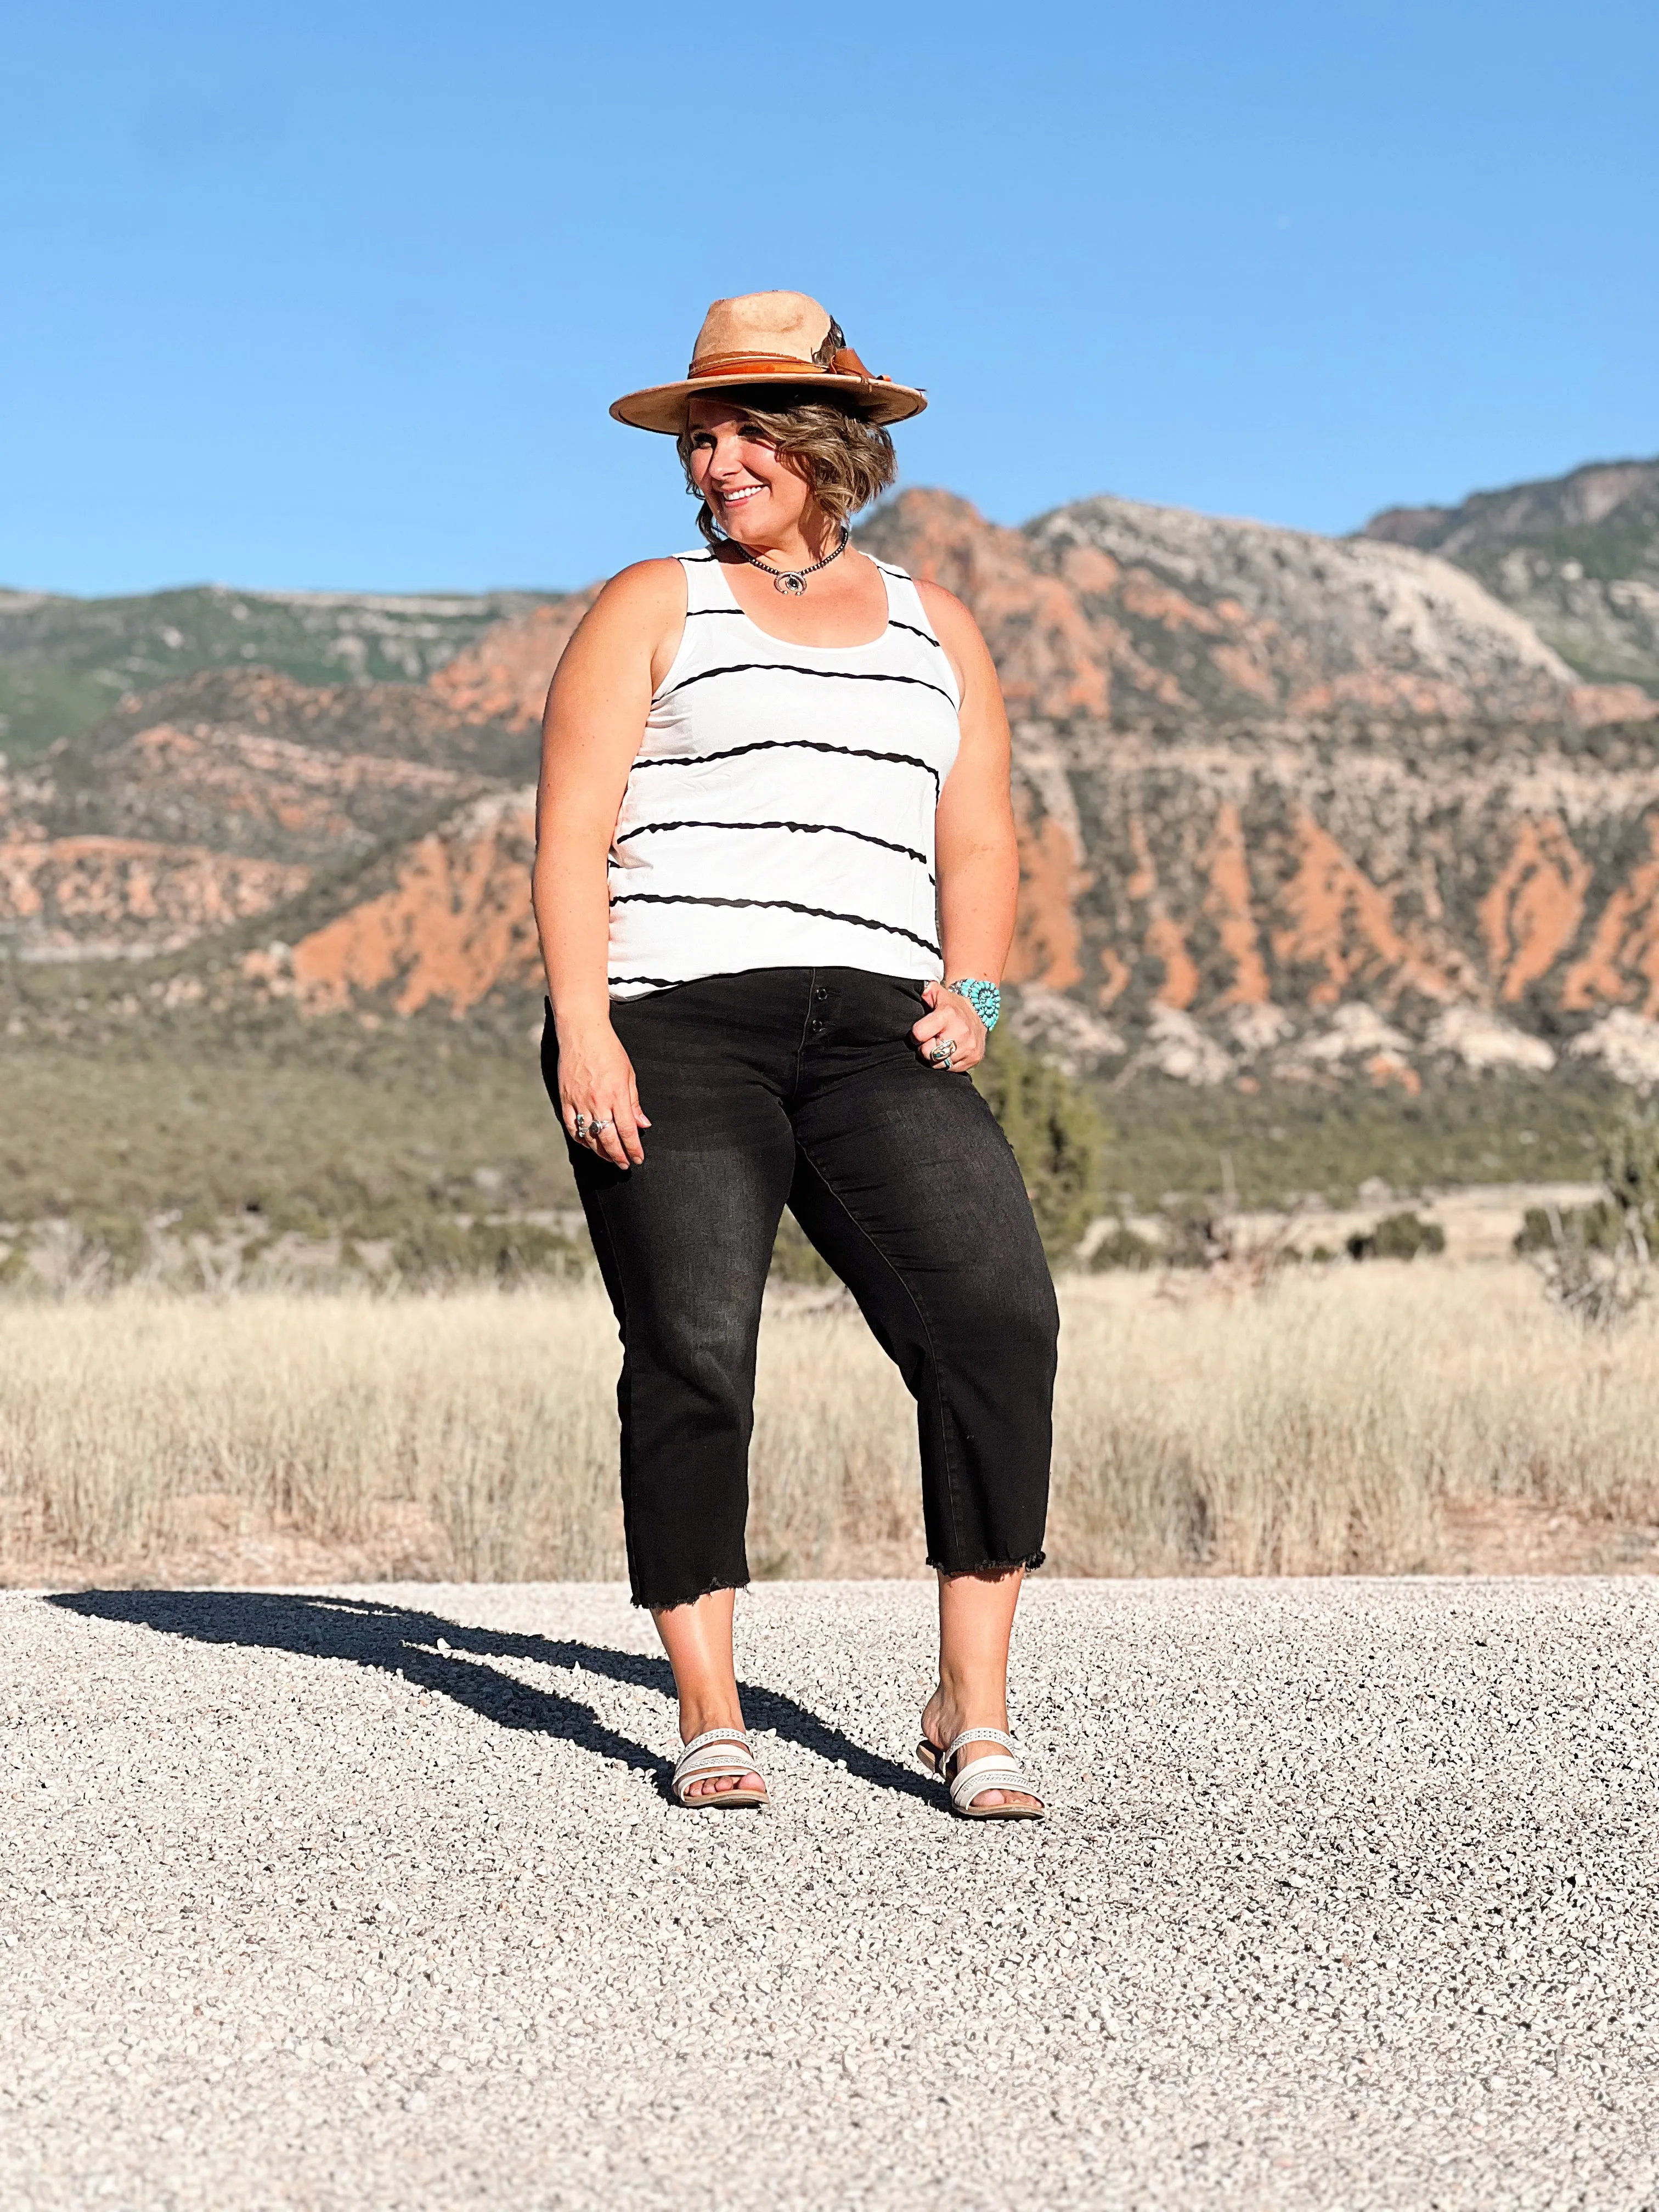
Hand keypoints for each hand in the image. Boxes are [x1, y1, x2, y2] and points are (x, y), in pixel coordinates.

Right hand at [557, 1021, 649, 1167]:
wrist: (582, 1032)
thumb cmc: (609, 1050)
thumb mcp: (629, 1074)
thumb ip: (634, 1103)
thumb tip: (642, 1124)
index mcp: (616, 1095)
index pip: (627, 1131)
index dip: (633, 1149)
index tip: (638, 1159)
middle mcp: (597, 1101)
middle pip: (608, 1139)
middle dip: (619, 1156)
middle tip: (625, 1164)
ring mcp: (579, 1101)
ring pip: (589, 1137)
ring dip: (600, 1151)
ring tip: (610, 1156)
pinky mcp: (565, 1099)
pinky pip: (571, 1127)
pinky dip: (581, 1139)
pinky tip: (589, 1143)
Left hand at [911, 980, 987, 1073]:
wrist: (979, 1011)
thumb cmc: (950, 1005)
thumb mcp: (936, 993)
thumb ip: (923, 991)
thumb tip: (913, 988)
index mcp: (947, 1014)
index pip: (919, 1034)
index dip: (915, 1035)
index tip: (920, 1031)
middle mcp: (961, 1031)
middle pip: (929, 1053)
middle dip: (925, 1048)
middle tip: (930, 1040)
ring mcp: (969, 1047)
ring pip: (939, 1064)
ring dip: (935, 1057)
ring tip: (940, 1045)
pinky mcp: (974, 1058)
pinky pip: (950, 1069)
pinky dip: (947, 1062)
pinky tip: (950, 1051)